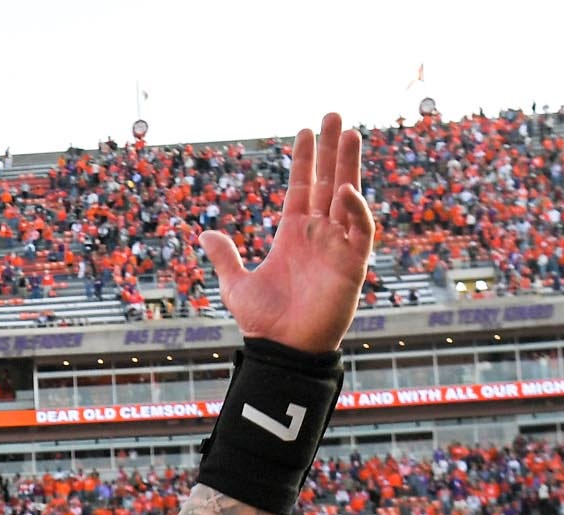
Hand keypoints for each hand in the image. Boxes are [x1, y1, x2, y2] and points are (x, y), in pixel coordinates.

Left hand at [202, 113, 376, 354]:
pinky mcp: (352, 265)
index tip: (304, 131)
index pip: (301, 187)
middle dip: (332, 149)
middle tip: (335, 115)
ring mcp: (337, 246)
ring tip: (351, 133)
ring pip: (348, 197)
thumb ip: (224, 256)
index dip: (303, 159)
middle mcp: (319, 234)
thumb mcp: (236, 284)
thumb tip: (204, 234)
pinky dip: (354, 211)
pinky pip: (359, 231)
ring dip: (349, 166)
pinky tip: (344, 190)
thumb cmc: (264, 322)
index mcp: (293, 234)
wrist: (282, 351)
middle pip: (328, 181)